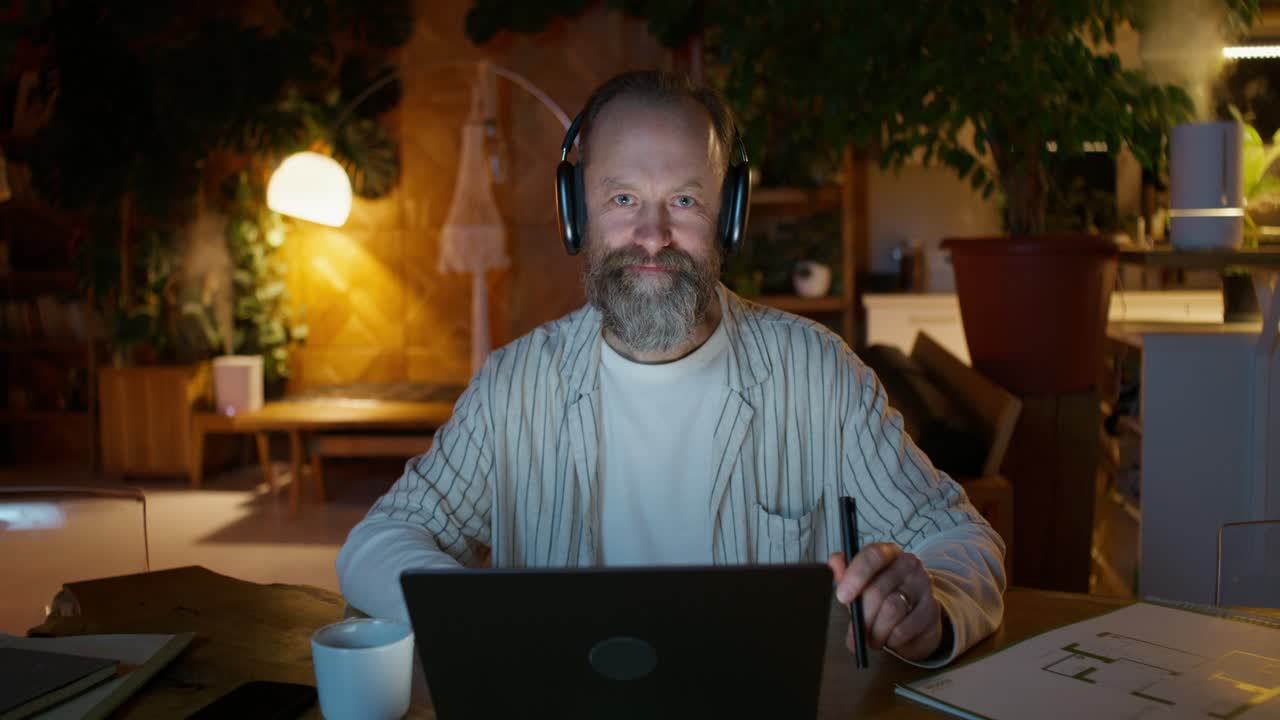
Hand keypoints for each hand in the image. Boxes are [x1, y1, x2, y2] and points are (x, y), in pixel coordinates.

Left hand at [827, 544, 942, 661]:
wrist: (916, 612)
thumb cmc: (884, 594)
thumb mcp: (861, 582)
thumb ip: (845, 573)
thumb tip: (834, 566)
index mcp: (888, 552)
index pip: (872, 556)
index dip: (855, 576)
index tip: (842, 597)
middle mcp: (908, 565)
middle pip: (878, 590)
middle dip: (863, 617)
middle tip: (856, 632)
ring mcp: (924, 585)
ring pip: (892, 611)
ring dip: (877, 631)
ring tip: (874, 637)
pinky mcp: (932, 608)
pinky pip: (905, 629)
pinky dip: (892, 639)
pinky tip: (891, 638)